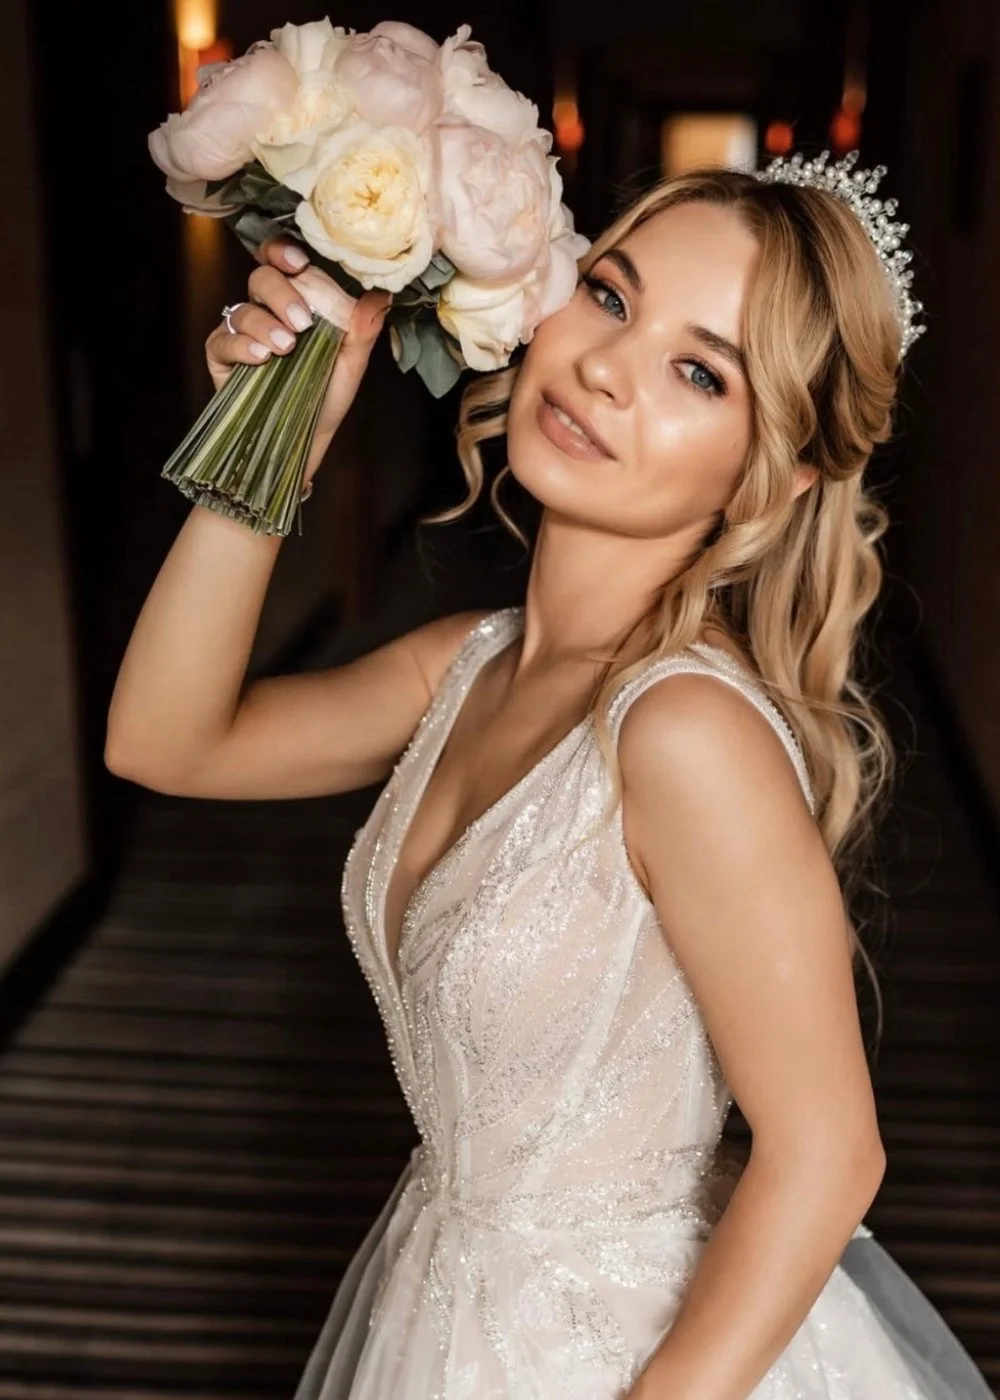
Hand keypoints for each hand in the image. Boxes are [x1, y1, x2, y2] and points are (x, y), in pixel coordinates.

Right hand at [204, 237, 390, 480]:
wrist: (304, 438)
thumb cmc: (326, 395)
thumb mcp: (351, 363)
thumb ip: (363, 329)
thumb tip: (382, 295)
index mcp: (295, 299)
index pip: (283, 261)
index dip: (283, 252)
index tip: (298, 263)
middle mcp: (265, 309)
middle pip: (261, 278)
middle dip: (281, 294)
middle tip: (301, 323)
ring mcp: (241, 332)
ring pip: (243, 309)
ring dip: (265, 324)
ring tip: (286, 348)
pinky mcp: (221, 356)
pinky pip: (224, 339)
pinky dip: (243, 346)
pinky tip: (262, 359)